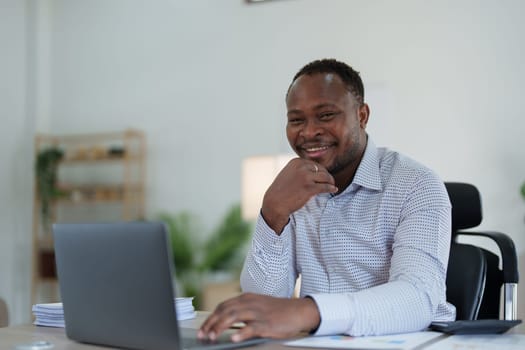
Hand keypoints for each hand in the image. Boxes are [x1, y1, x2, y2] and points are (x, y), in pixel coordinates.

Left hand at [198, 293, 319, 341]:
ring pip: (234, 317)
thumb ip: (242, 311)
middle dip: (211, 323)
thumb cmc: (278, 311)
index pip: (223, 306)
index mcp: (246, 298)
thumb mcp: (257, 306)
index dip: (211, 317)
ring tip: (212, 336)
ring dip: (220, 327)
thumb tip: (225, 323)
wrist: (298, 311)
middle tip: (203, 334)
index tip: (203, 327)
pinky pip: (251, 327)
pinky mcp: (267, 323)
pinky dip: (241, 333)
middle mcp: (250, 303)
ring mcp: (258, 313)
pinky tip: (234, 339)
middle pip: (224, 311)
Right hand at [262, 158, 336, 232]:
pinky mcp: (309, 188)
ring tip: (332, 185)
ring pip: (325, 177)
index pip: (314, 164)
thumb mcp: (288, 173)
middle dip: (327, 175)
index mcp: (296, 162)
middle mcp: (301, 167)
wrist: (274, 203)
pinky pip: (325, 187)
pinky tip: (334, 190)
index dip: (320, 171)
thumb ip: (300, 169)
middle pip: (322, 169)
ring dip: (331, 181)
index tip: (323, 177)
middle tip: (330, 181)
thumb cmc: (281, 190)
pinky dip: (331, 188)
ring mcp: (306, 177)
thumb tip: (316, 170)